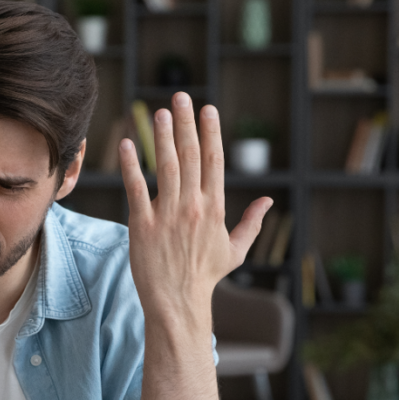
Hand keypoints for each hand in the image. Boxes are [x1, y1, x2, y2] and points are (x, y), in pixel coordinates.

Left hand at [120, 93, 272, 321]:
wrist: (178, 302)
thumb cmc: (204, 277)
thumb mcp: (235, 250)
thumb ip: (252, 223)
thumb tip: (270, 201)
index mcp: (215, 209)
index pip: (214, 162)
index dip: (211, 133)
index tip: (208, 109)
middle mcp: (193, 207)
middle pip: (190, 157)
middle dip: (186, 124)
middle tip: (180, 97)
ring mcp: (167, 215)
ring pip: (166, 167)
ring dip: (162, 137)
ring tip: (159, 113)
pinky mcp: (142, 226)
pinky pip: (136, 189)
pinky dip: (131, 166)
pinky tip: (128, 144)